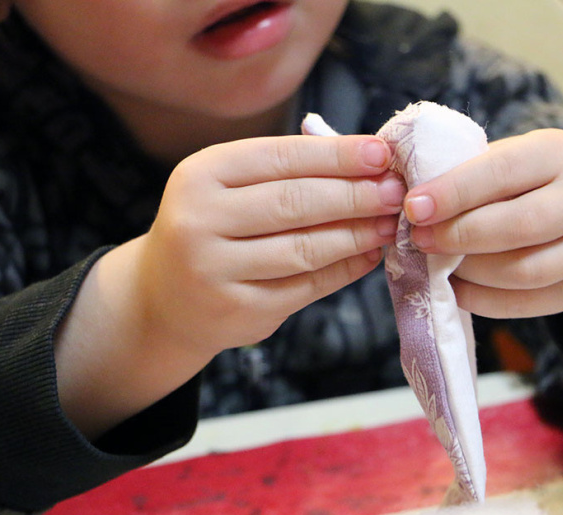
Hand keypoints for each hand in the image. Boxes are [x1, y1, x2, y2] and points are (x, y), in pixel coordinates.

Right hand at [134, 134, 402, 354]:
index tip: (382, 154)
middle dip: (356, 195)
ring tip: (389, 223)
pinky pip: (307, 287)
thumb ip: (286, 173)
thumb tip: (368, 164)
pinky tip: (369, 256)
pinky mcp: (239, 311)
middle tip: (397, 191)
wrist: (165, 296)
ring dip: (357, 234)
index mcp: (200, 176)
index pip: (282, 158)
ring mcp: (215, 271)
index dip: (338, 156)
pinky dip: (345, 270)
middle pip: (296, 203)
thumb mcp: (228, 188)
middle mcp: (200, 221)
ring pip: (305, 249)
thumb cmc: (211, 229)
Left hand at [402, 129, 562, 378]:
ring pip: (523, 271)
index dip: (454, 192)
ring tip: (435, 263)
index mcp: (560, 154)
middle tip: (419, 240)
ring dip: (469, 271)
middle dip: (458, 235)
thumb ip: (468, 172)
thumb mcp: (511, 158)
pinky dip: (482, 300)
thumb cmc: (533, 180)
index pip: (503, 172)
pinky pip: (526, 303)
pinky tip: (455, 288)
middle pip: (518, 225)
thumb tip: (411, 200)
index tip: (413, 207)